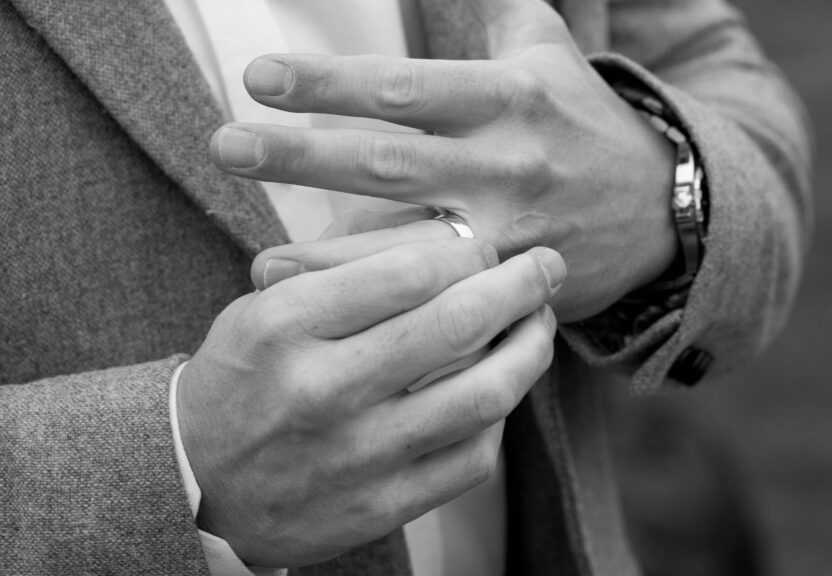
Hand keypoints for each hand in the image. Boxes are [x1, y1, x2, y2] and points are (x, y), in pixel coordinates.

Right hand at [177, 237, 565, 566]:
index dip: (469, 251)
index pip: (408, 270)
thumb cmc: (243, 378)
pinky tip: (503, 391)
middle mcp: (323, 390)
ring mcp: (356, 455)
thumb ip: (345, 273)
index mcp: (285, 325)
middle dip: (521, 286)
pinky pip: (472, 457)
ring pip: (483, 395)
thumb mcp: (264, 306)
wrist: (196, 483)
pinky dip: (501, 417)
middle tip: (547, 266)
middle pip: (456, 325)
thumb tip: (449, 241)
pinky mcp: (380, 506)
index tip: (489, 246)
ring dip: (530, 350)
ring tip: (540, 324)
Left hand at [209, 0, 677, 321]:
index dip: (333, 83)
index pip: (407, 88)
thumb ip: (497, 3)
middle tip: (227, 146)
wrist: (661, 208)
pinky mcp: (514, 285)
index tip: (260, 78)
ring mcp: (511, 231)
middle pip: (392, 161)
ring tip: (258, 260)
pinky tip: (326, 310)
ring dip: (331, 257)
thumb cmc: (584, 121)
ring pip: (412, 246)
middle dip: (304, 156)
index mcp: (509, 97)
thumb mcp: (549, 48)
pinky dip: (382, 306)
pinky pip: (440, 299)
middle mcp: (506, 163)